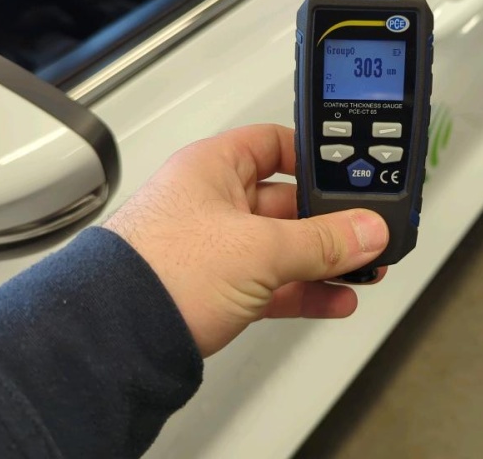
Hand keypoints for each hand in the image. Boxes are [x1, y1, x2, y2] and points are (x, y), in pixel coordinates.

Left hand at [103, 124, 388, 356]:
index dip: (312, 154)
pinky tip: (336, 299)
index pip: (272, 143)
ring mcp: (216, 248)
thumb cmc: (159, 271)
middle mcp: (214, 202)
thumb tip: (367, 230)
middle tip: (367, 230)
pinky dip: (306, 291)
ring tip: (364, 269)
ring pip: (283, 247)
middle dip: (329, 219)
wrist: (115, 339)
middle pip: (286, 200)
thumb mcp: (258, 248)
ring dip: (324, 259)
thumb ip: (321, 240)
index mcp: (213, 168)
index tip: (348, 171)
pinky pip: (275, 284)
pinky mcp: (218, 289)